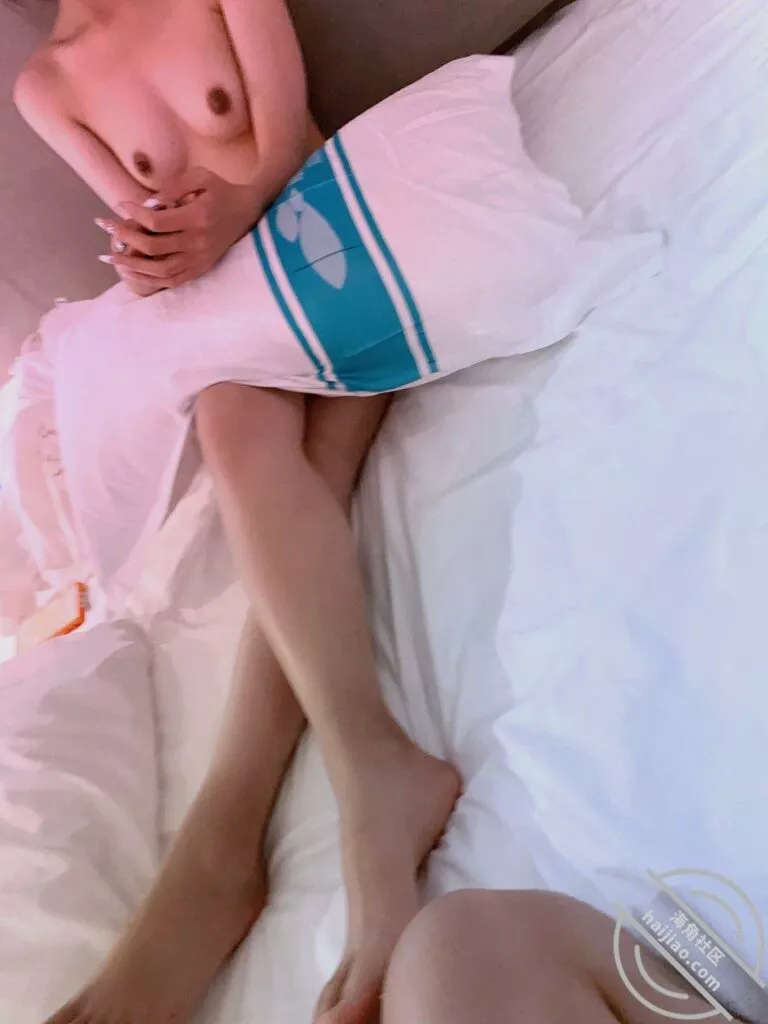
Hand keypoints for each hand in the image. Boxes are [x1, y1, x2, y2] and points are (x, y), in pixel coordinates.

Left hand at [96, 167, 262, 289]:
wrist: (249, 212)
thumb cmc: (221, 190)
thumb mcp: (201, 176)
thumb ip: (174, 186)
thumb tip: (149, 203)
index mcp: (197, 217)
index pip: (156, 222)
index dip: (133, 215)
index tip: (119, 206)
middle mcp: (197, 242)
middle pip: (152, 247)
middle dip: (124, 237)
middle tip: (105, 227)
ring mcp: (199, 259)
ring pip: (159, 269)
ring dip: (131, 265)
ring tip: (110, 257)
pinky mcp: (201, 269)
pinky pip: (172, 280)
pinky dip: (149, 279)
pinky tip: (131, 272)